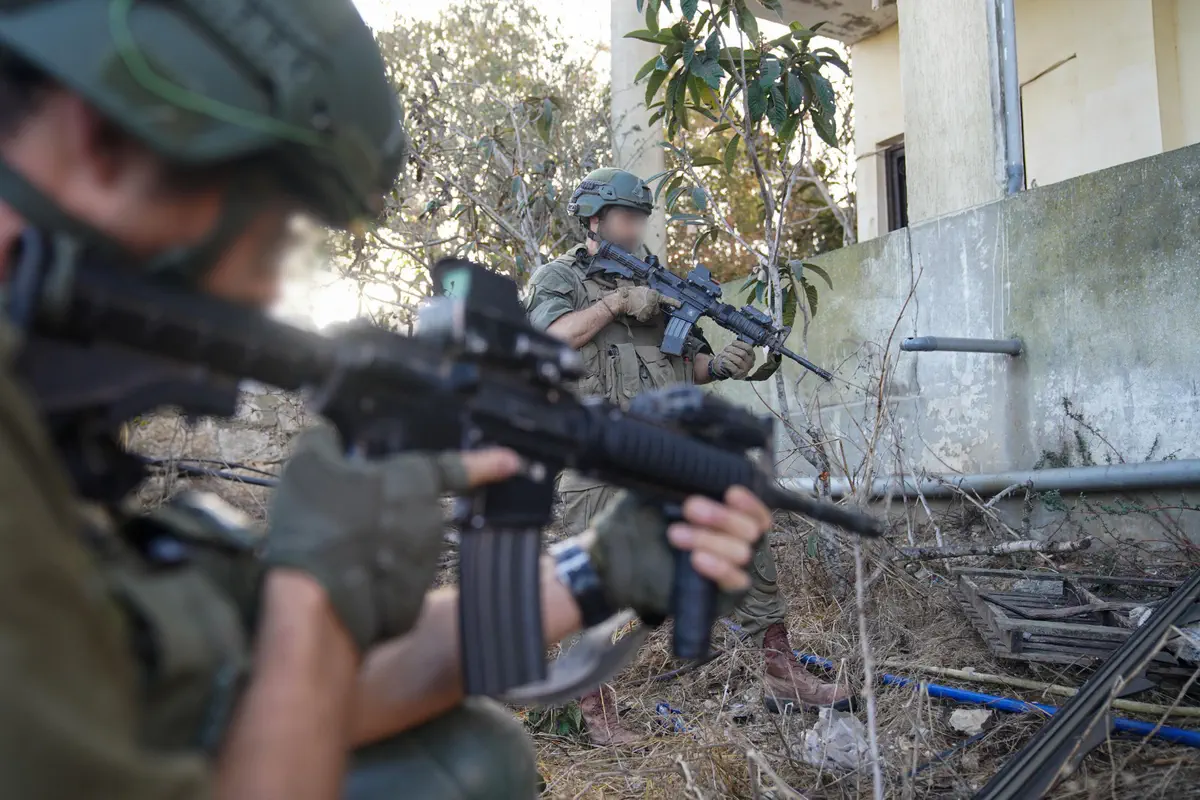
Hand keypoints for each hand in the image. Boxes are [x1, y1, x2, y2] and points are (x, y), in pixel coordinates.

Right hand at [264, 426, 519, 651]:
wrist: (317, 602)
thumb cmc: (318, 526)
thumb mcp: (309, 463)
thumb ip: (326, 441)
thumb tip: (329, 437)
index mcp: (415, 481)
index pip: (458, 466)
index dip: (486, 462)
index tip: (510, 462)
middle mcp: (430, 522)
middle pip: (413, 507)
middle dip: (385, 509)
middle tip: (345, 513)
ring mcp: (424, 564)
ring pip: (400, 545)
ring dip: (376, 544)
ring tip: (334, 546)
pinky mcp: (410, 600)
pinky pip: (390, 581)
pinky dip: (370, 578)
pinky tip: (342, 575)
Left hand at [583, 487, 770, 618]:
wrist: (615, 560)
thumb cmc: (640, 524)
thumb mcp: (658, 496)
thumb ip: (681, 483)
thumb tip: (692, 461)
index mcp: (728, 517)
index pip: (756, 511)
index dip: (749, 502)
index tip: (730, 492)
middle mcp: (736, 542)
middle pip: (750, 529)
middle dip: (721, 517)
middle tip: (690, 508)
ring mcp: (731, 568)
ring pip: (741, 552)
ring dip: (709, 539)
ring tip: (675, 534)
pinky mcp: (723, 593)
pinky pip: (735, 581)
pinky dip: (718, 567)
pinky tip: (696, 559)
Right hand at [601, 286, 682, 322]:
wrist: (623, 300)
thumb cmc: (630, 293)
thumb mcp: (642, 289)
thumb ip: (649, 293)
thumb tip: (650, 295)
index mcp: (655, 295)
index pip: (666, 299)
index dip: (674, 302)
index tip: (680, 305)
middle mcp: (654, 303)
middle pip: (657, 309)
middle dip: (652, 309)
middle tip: (644, 306)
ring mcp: (650, 310)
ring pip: (651, 314)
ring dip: (646, 312)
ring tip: (637, 308)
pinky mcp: (645, 316)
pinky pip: (644, 318)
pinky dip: (640, 317)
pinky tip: (635, 312)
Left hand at [709, 340, 756, 379]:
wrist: (723, 368)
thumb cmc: (730, 357)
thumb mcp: (735, 350)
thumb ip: (737, 346)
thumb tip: (734, 343)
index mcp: (751, 355)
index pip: (748, 348)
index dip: (740, 344)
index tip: (732, 342)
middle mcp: (751, 363)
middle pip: (743, 354)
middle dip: (732, 350)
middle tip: (725, 349)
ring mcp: (746, 370)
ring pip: (738, 361)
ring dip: (729, 356)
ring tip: (723, 355)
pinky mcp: (739, 375)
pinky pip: (734, 368)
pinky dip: (727, 363)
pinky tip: (723, 361)